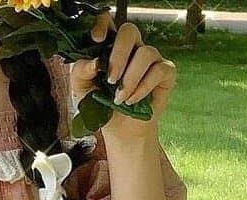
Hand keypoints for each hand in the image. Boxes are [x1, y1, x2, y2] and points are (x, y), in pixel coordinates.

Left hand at [70, 13, 176, 137]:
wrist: (120, 130)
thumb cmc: (102, 106)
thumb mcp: (82, 91)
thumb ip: (81, 73)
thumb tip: (94, 62)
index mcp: (110, 47)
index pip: (109, 22)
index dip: (103, 24)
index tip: (97, 39)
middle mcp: (132, 48)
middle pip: (130, 31)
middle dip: (119, 54)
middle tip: (110, 79)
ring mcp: (151, 59)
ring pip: (146, 52)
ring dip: (131, 78)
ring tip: (120, 98)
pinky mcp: (165, 72)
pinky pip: (159, 70)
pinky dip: (143, 87)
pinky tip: (132, 100)